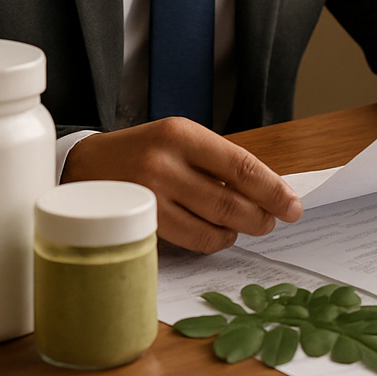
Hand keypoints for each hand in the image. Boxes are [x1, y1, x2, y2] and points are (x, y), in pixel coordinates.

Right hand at [60, 117, 302, 252]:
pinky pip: (190, 239)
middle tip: (273, 221)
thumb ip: (217, 162)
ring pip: (212, 224)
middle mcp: (165, 163)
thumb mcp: (178, 141)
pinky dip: (213, 240)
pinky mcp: (141, 222)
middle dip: (260, 215)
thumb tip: (266, 190)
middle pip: (229, 199)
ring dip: (238, 230)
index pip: (240, 164)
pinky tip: (218, 235)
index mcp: (181, 134)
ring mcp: (150, 195)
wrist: (84, 167)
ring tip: (246, 227)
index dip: (272, 188)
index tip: (293, 204)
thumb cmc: (141, 153)